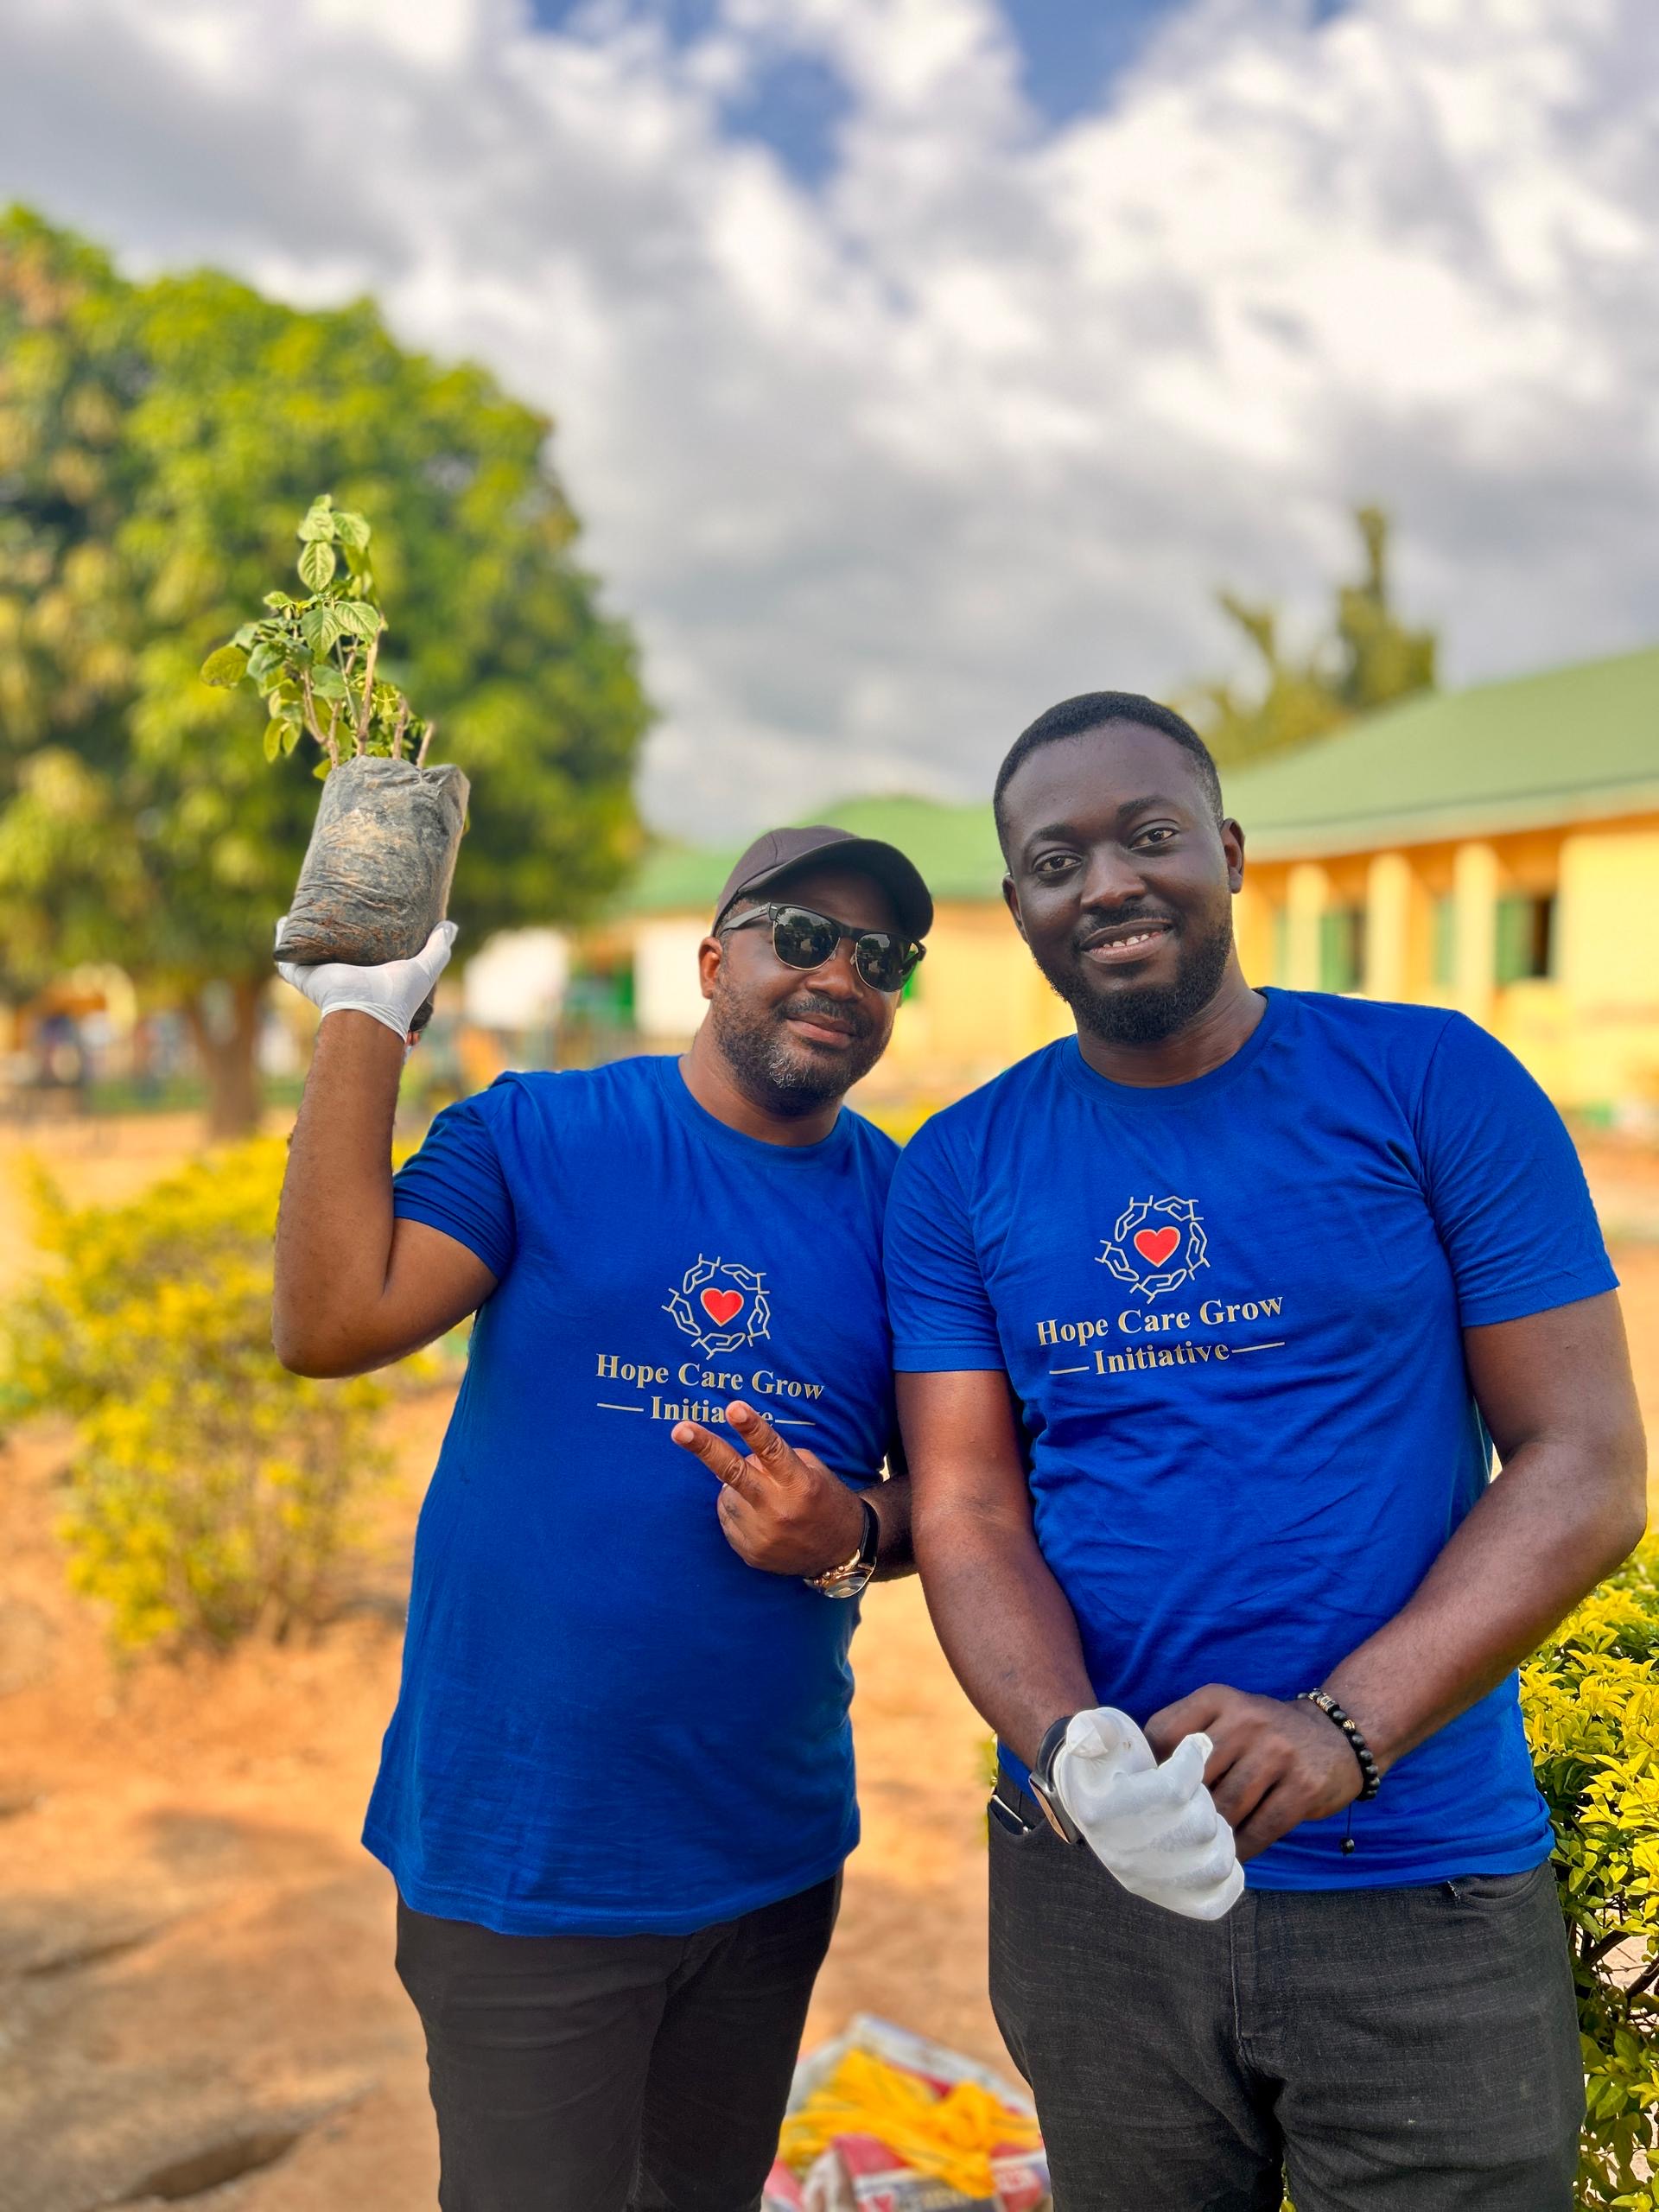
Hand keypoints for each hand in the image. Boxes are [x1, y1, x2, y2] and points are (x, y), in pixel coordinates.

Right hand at [275, 918, 456, 1042]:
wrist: (371, 1013)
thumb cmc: (399, 995)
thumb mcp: (424, 968)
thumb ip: (439, 949)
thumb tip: (450, 925)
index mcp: (368, 974)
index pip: (360, 950)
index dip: (357, 931)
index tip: (357, 906)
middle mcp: (343, 975)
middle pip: (330, 948)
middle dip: (327, 928)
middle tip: (327, 900)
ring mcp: (321, 975)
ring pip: (306, 950)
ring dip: (301, 932)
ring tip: (302, 907)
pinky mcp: (305, 976)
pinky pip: (287, 956)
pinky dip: (283, 939)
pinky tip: (283, 921)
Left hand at [671, 1400, 868, 1576]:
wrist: (840, 1551)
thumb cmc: (825, 1499)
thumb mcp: (811, 1470)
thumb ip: (775, 1460)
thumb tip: (737, 1454)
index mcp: (800, 1484)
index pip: (772, 1450)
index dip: (752, 1428)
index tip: (733, 1408)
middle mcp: (779, 1509)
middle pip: (735, 1473)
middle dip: (706, 1449)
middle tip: (679, 1430)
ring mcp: (762, 1535)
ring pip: (727, 1495)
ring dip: (736, 1488)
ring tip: (763, 1497)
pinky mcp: (751, 1553)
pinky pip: (728, 1519)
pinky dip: (737, 1510)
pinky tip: (760, 1517)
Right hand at [1050, 1707, 1243, 1920]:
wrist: (1097, 1797)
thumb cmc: (1106, 1758)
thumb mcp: (1095, 1733)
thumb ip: (1094, 1731)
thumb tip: (1089, 1733)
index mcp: (1102, 1812)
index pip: (1172, 1790)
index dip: (1192, 1761)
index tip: (1193, 1746)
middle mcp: (1122, 1855)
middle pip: (1198, 1828)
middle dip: (1204, 1799)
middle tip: (1190, 1787)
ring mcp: (1146, 1882)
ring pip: (1215, 1864)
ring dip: (1220, 1832)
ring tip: (1203, 1813)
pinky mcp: (1166, 1898)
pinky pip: (1213, 1902)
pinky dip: (1229, 1877)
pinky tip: (1217, 1846)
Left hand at [1146, 1685, 1362, 1859]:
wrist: (1337, 1737)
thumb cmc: (1264, 1736)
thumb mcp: (1226, 1716)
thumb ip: (1188, 1737)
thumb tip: (1142, 1783)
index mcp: (1217, 1698)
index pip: (1164, 1733)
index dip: (1150, 1771)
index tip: (1145, 1796)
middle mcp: (1246, 1720)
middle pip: (1195, 1777)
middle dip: (1181, 1809)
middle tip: (1171, 1833)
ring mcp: (1278, 1752)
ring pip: (1228, 1806)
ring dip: (1213, 1833)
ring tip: (1202, 1847)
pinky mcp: (1303, 1786)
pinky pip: (1262, 1827)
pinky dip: (1243, 1847)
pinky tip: (1234, 1854)